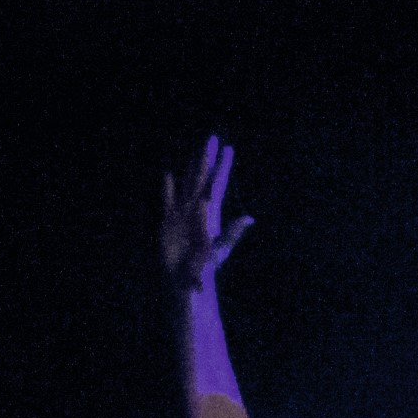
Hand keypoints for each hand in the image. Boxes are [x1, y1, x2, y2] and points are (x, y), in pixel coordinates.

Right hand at [162, 136, 252, 291]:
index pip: (216, 183)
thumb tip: (249, 218)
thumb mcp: (219, 249)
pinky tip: (168, 175)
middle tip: (212, 139)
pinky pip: (168, 199)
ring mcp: (183, 214)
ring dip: (190, 168)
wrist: (185, 279)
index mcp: (209, 212)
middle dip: (207, 159)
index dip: (222, 166)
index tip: (228, 149)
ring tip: (195, 153)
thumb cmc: (205, 268)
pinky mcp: (169, 222)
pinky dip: (168, 187)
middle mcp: (198, 209)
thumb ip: (232, 232)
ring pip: (187, 185)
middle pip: (202, 178)